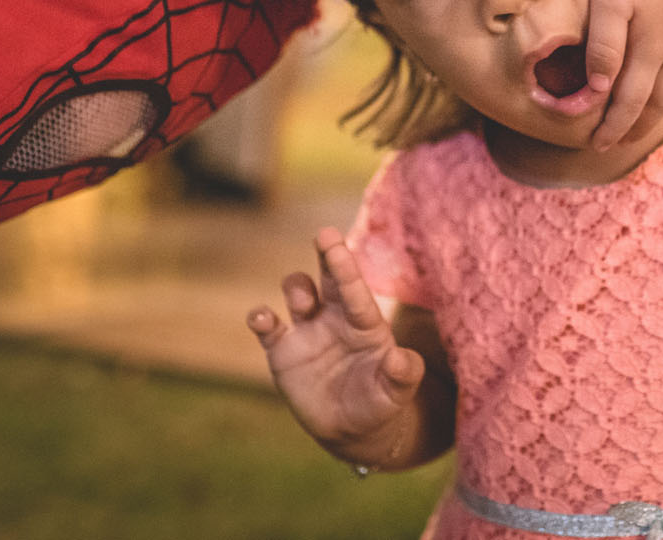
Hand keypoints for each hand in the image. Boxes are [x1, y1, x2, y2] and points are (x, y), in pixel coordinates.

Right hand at [246, 227, 422, 464]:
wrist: (353, 428)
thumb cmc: (381, 401)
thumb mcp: (397, 391)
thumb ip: (403, 374)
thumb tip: (403, 361)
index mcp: (365, 322)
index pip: (354, 289)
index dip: (345, 266)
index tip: (335, 242)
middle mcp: (335, 317)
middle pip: (328, 277)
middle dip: (327, 254)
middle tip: (324, 234)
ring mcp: (308, 331)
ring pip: (298, 293)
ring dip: (297, 289)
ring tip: (304, 304)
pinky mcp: (283, 350)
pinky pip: (268, 327)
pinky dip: (260, 317)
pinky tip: (261, 318)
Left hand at [585, 0, 662, 149]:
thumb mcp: (607, 3)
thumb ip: (604, 49)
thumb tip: (600, 92)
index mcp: (655, 49)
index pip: (631, 103)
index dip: (612, 127)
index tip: (595, 145)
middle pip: (656, 102)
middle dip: (633, 127)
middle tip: (611, 144)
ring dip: (648, 108)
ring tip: (630, 122)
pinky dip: (659, 83)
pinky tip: (649, 81)